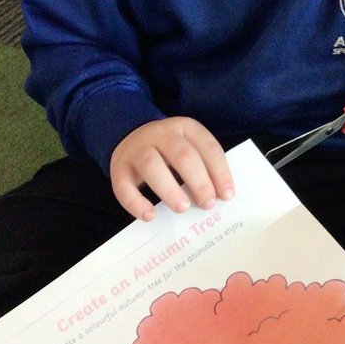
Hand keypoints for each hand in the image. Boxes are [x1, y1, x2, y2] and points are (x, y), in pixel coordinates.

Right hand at [110, 117, 234, 221]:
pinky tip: (150, 216)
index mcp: (185, 127)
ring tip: (182, 208)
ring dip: (170, 189)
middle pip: (182, 155)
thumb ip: (203, 166)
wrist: (129, 136)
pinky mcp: (118, 168)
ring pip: (152, 166)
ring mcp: (137, 149)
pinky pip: (124, 186)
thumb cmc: (169, 150)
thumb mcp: (189, 147)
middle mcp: (160, 134)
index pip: (207, 147)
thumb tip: (219, 197)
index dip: (219, 171)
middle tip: (207, 204)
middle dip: (198, 181)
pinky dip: (136, 203)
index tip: (226, 195)